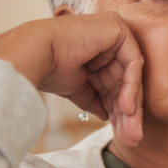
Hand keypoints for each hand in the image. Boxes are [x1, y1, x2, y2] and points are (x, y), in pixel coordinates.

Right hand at [0, 12, 143, 147]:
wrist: (35, 55)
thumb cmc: (50, 69)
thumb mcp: (80, 90)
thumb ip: (96, 100)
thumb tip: (107, 116)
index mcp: (99, 50)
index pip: (116, 83)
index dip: (120, 110)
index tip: (125, 136)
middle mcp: (109, 39)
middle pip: (126, 81)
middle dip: (130, 113)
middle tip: (133, 138)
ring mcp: (115, 30)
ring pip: (132, 76)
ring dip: (132, 106)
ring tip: (131, 131)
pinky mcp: (118, 28)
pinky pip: (133, 64)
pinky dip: (131, 88)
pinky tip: (127, 109)